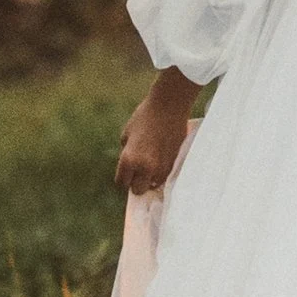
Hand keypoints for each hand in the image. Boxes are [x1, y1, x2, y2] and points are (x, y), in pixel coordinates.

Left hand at [115, 73, 195, 196]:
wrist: (169, 106)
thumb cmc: (144, 117)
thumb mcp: (127, 134)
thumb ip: (126, 154)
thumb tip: (130, 169)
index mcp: (129, 160)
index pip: (121, 183)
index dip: (123, 179)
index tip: (126, 174)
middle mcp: (145, 168)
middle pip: (138, 190)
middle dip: (136, 183)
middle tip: (138, 171)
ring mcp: (161, 167)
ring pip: (153, 184)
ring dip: (150, 178)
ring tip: (152, 163)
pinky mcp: (174, 164)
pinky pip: (165, 176)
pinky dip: (161, 172)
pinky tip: (161, 158)